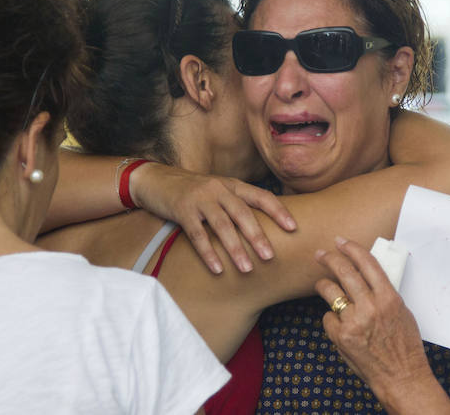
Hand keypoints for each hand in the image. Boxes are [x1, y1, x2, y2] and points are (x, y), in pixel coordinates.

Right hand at [131, 163, 295, 273]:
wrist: (155, 180)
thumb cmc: (193, 191)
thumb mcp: (218, 191)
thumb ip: (237, 203)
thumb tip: (264, 227)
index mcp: (232, 185)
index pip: (261, 196)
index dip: (278, 211)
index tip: (293, 228)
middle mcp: (219, 189)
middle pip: (243, 213)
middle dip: (258, 236)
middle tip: (270, 257)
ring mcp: (200, 199)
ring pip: (222, 225)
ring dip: (236, 248)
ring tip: (247, 268)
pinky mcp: (182, 210)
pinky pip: (198, 234)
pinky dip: (209, 253)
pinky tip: (218, 269)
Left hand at [314, 238, 449, 413]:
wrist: (401, 376)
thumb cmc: (405, 346)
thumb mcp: (402, 312)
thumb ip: (385, 293)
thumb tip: (367, 276)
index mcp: (389, 297)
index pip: (367, 262)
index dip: (351, 248)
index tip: (341, 242)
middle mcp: (371, 306)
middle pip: (344, 271)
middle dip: (329, 258)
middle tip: (321, 254)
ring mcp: (354, 321)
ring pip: (330, 291)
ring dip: (323, 285)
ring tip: (322, 285)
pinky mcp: (342, 336)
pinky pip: (328, 317)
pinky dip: (331, 318)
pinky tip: (339, 323)